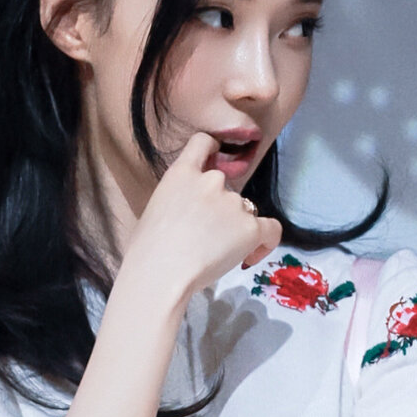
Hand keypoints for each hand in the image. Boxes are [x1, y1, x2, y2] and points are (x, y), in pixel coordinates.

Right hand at [120, 131, 281, 300]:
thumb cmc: (145, 250)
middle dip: (221, 209)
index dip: (213, 149)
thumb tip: (188, 215)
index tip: (216, 161)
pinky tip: (250, 255)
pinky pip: (271, 229)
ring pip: (244, 211)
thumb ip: (178, 200)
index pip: (203, 143)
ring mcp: (234, 202)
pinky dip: (265, 242)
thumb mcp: (154, 210)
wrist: (160, 273)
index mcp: (181, 174)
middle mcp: (211, 181)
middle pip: (226, 188)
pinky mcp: (251, 226)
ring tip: (220, 253)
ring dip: (237, 228)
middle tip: (208, 236)